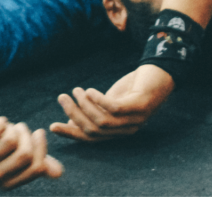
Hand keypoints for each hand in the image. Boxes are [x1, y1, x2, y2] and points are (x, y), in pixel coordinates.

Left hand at [0, 113, 63, 188]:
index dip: (41, 147)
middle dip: (27, 135)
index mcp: (7, 183)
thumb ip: (38, 161)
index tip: (38, 134)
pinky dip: (0, 122)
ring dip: (12, 128)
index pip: (36, 167)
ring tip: (6, 126)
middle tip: (21, 127)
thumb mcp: (18, 151)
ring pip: (10, 141)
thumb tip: (58, 173)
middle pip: (25, 155)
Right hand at [49, 64, 174, 141]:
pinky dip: (98, 100)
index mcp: (118, 131)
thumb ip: (94, 112)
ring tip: (76, 90)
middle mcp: (127, 130)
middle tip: (62, 97)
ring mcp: (135, 119)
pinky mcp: (140, 105)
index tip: (52, 127)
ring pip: (102, 121)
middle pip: (94, 130)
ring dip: (84, 105)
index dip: (71, 133)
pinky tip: (89, 90)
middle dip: (74, 114)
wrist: (160, 73)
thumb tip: (72, 122)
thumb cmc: (133, 88)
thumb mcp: (110, 102)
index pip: (91, 138)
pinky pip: (115, 108)